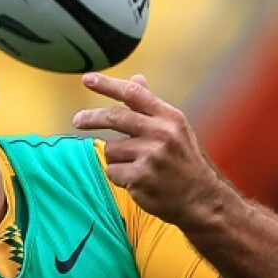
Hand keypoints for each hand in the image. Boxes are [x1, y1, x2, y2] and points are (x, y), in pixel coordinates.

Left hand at [72, 72, 223, 225]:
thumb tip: (136, 79)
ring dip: (117, 159)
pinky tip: (138, 181)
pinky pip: (112, 171)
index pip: (134, 94)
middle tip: (77, 120)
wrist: (201, 199)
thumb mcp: (176, 129)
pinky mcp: (140, 178)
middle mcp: (161, 134)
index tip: (87, 79)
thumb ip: (152, 106)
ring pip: (111, 149)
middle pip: (115, 117)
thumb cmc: (184, 161)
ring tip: (138, 167)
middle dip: (91, 118)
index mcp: (169, 117)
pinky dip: (119, 177)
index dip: (108, 85)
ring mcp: (151, 156)